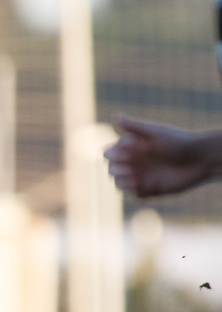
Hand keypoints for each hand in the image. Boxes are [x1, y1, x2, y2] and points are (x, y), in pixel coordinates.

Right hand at [105, 115, 221, 197]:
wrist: (202, 158)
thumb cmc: (179, 141)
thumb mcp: (156, 132)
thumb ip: (135, 127)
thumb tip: (115, 116)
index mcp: (131, 149)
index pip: (110, 154)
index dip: (112, 155)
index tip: (123, 154)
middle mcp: (134, 163)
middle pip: (112, 170)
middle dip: (115, 171)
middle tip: (127, 170)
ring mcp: (141, 177)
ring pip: (120, 184)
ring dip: (123, 184)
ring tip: (134, 181)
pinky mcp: (150, 190)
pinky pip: (137, 195)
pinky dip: (141, 192)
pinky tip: (154, 186)